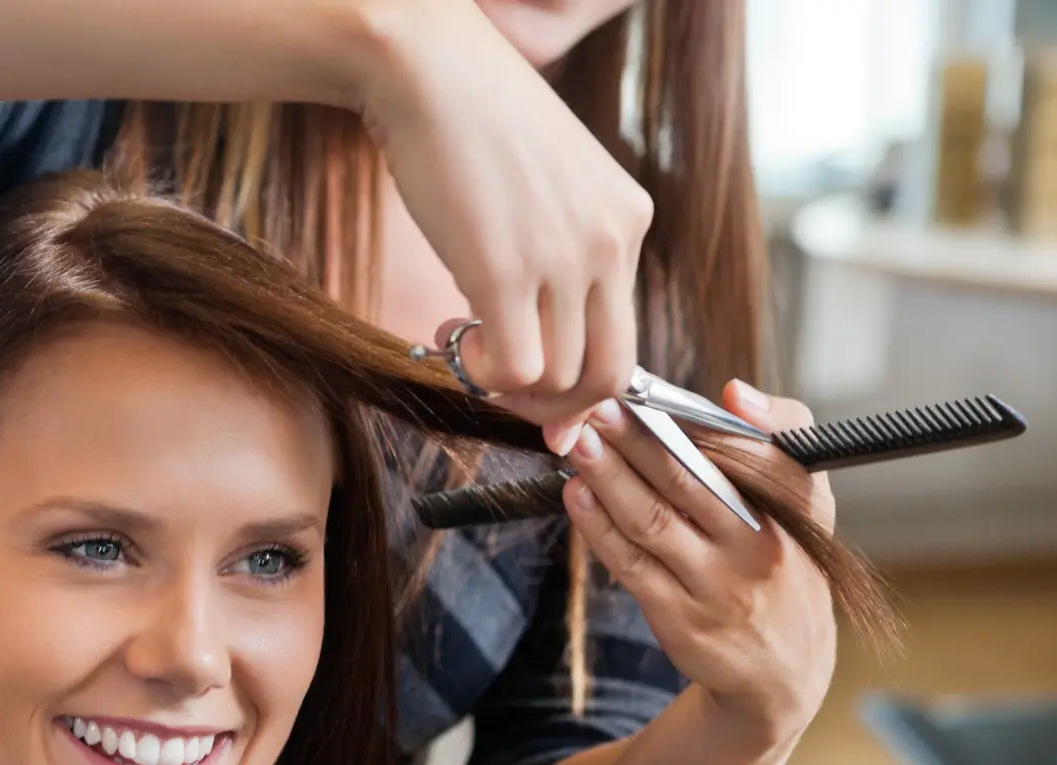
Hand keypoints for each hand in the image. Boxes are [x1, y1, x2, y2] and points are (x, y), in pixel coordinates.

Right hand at [360, 0, 651, 454]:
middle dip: (554, 403)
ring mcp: (565, 258)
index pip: (625, 333)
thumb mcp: (543, 184)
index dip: (578, 377)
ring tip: (460, 336)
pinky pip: (515, 369)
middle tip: (499, 383)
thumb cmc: (469, 121)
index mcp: (629, 218)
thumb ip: (556, 247)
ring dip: (505, 382)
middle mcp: (612, 240)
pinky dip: (482, 374)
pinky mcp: (507, 271)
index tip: (530, 379)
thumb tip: (535, 328)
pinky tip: (451, 333)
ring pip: (560, 378)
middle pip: (609, 373)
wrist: (427, 68)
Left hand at [558, 380, 838, 744]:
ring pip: (653, 522)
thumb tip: (732, 392)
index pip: (756, 455)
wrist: (783, 668)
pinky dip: (600, 527)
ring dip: (609, 479)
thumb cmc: (783, 560)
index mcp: (795, 509)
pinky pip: (632, 565)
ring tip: (576, 442)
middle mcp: (759, 548)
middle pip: (689, 482)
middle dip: (636, 441)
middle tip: (597, 407)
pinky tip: (576, 495)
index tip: (650, 394)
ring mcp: (717, 588)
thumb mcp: (804, 502)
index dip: (700, 422)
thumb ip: (776, 437)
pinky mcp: (680, 619)